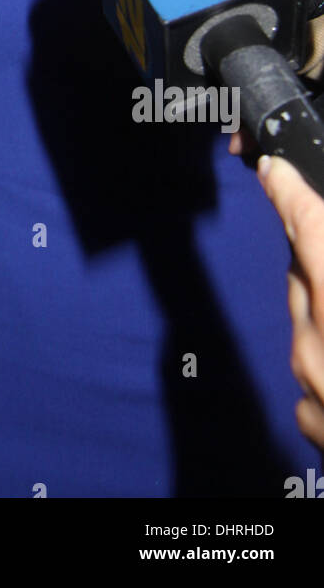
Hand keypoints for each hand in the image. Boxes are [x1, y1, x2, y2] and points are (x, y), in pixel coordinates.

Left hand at [258, 154, 323, 448]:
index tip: (272, 168)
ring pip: (307, 319)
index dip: (287, 188)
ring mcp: (310, 383)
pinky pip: (314, 369)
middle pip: (305, 270)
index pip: (305, 222)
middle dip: (321, 254)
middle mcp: (316, 336)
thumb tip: (323, 240)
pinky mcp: (314, 422)